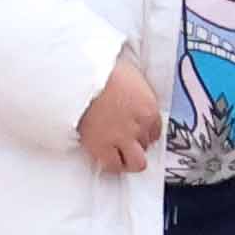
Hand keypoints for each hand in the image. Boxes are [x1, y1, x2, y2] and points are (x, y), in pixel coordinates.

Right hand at [77, 58, 164, 172]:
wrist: (78, 77)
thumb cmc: (99, 68)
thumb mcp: (128, 72)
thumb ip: (135, 88)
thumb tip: (132, 88)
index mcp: (148, 107)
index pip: (156, 128)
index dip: (146, 129)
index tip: (139, 128)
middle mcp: (139, 126)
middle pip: (146, 143)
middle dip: (137, 141)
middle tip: (125, 137)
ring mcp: (121, 139)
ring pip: (137, 162)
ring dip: (131, 159)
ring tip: (121, 154)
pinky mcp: (101, 147)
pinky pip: (113, 165)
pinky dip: (112, 165)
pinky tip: (108, 159)